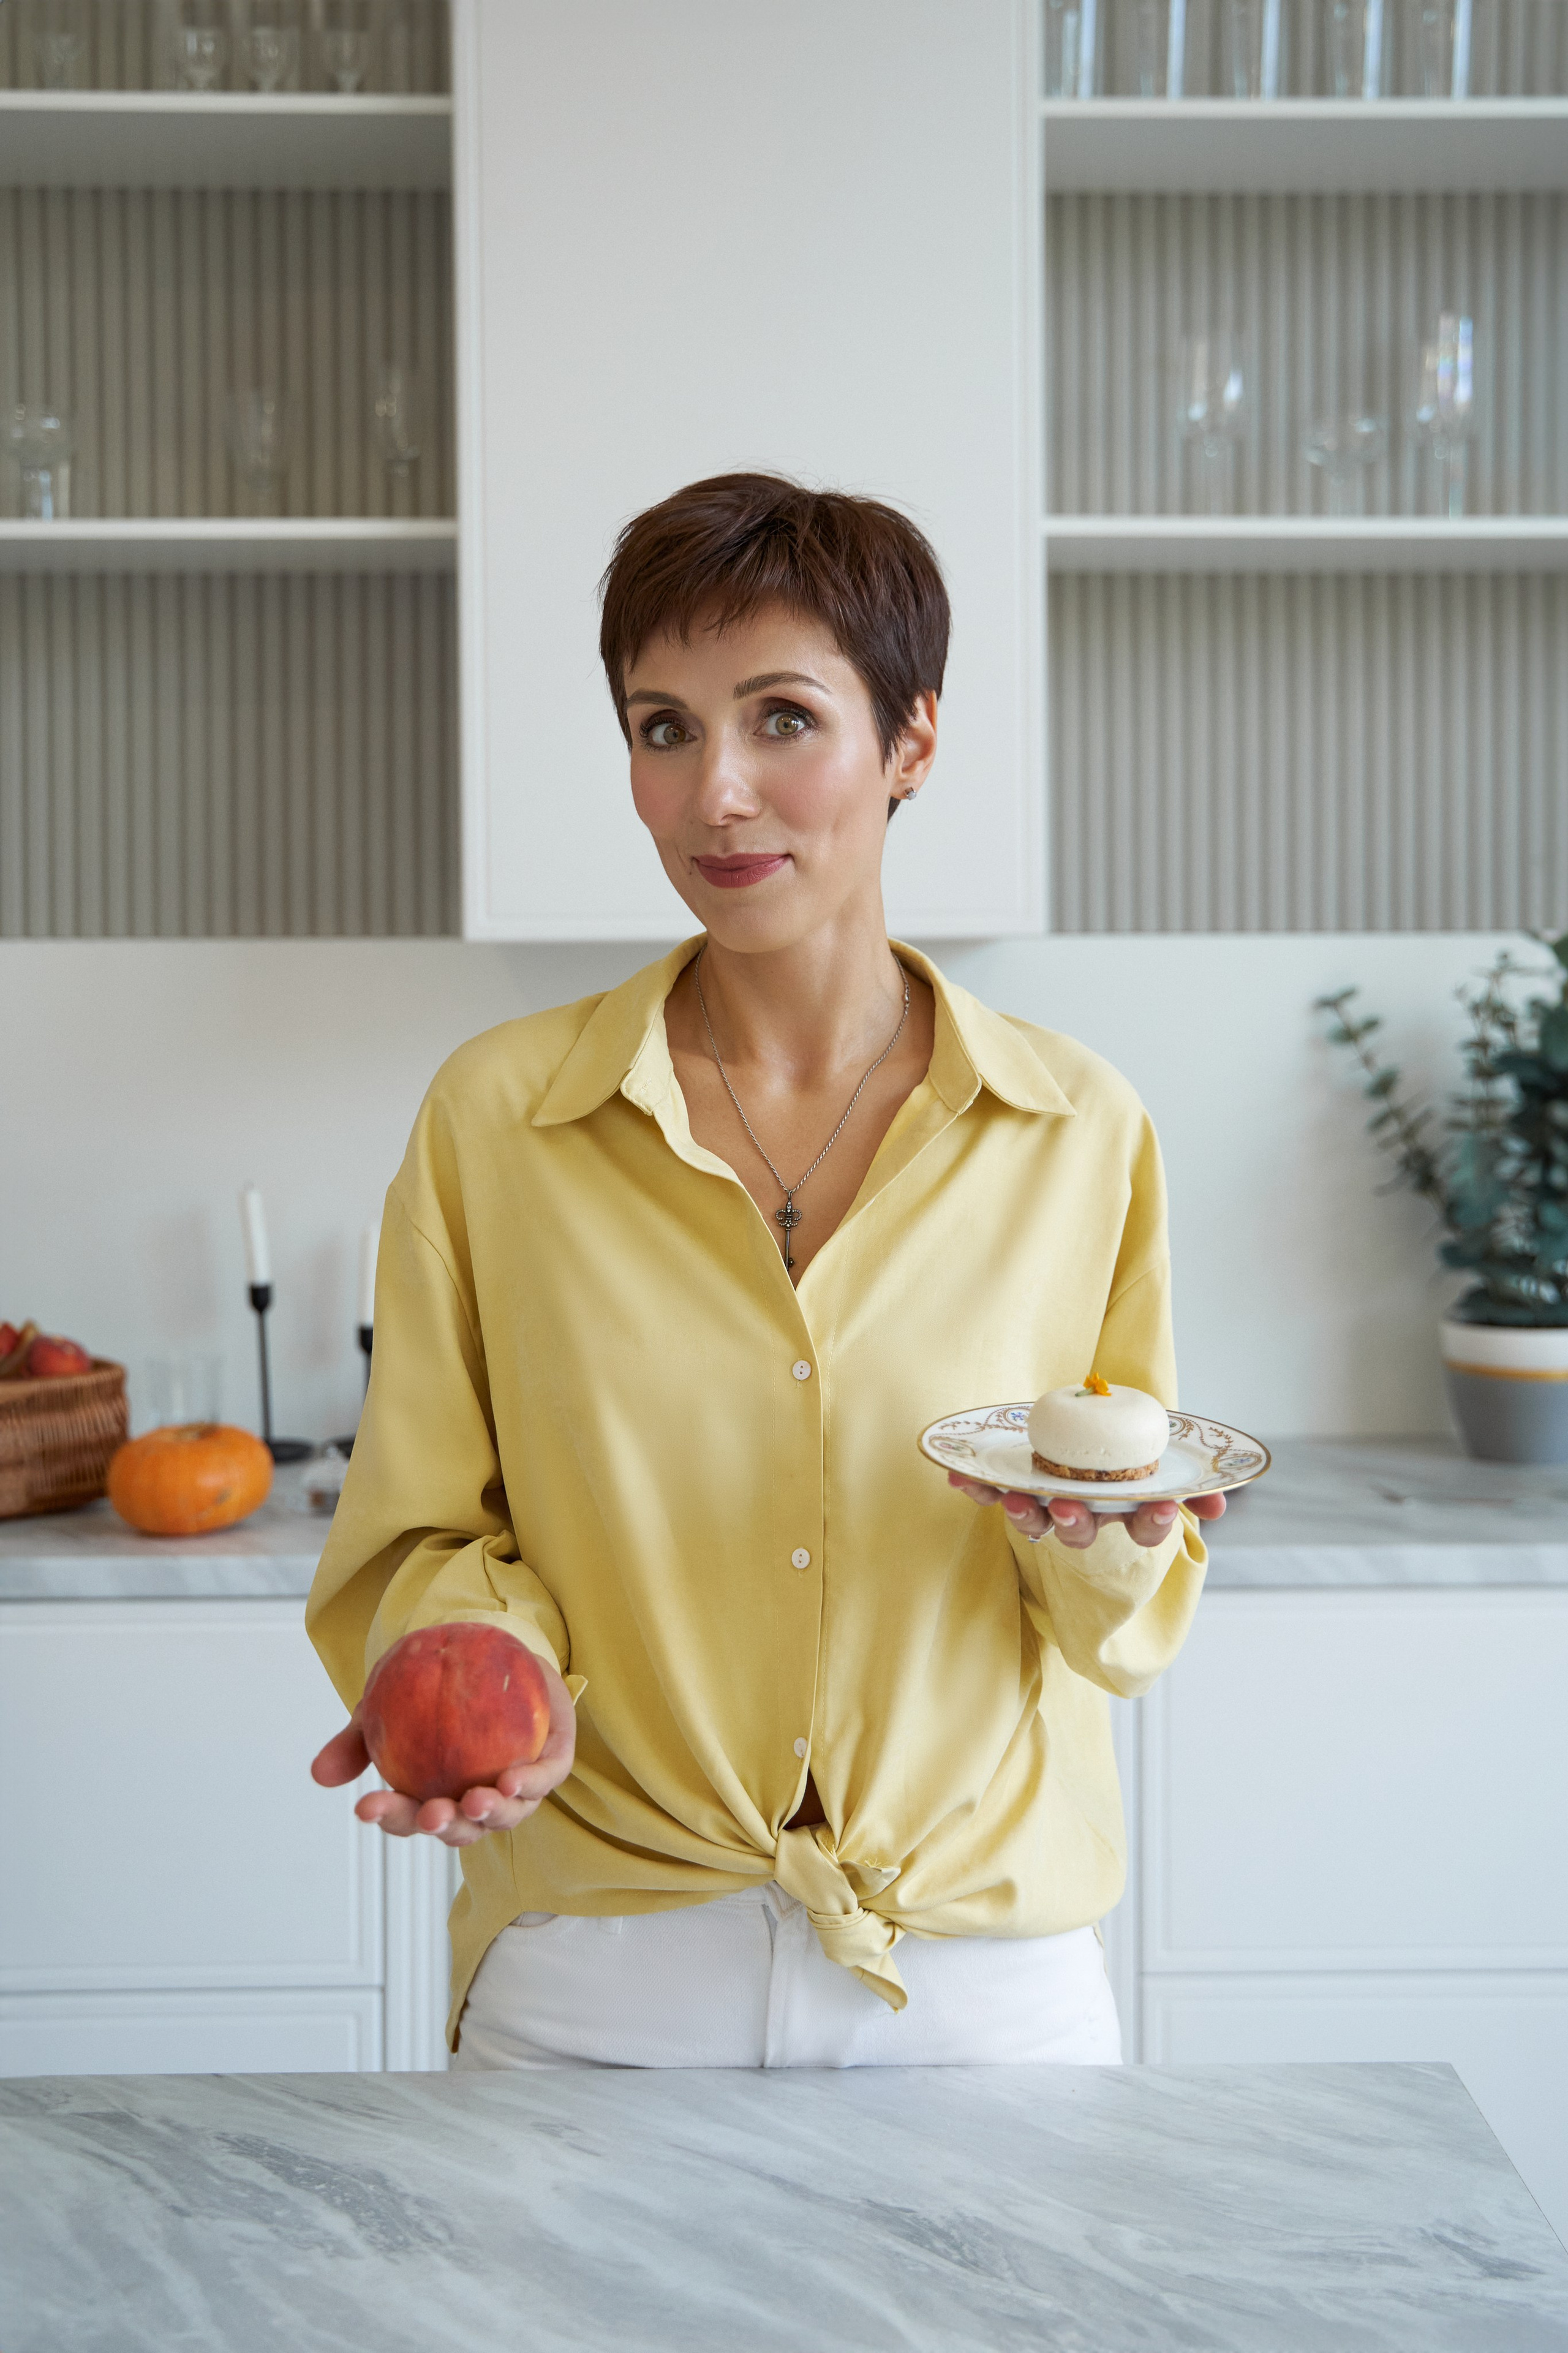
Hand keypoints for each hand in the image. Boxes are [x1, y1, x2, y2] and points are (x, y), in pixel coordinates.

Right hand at [310, 1654, 576, 1847]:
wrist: (494, 1653)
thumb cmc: (439, 1692)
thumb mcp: (388, 1709)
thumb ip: (358, 1740)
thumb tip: (319, 1773)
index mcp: (438, 1797)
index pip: (410, 1818)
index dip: (390, 1818)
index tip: (365, 1806)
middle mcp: (478, 1802)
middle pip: (459, 1829)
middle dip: (442, 1826)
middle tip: (428, 1814)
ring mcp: (517, 1788)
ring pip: (505, 1815)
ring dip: (488, 1813)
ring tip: (473, 1801)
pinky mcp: (551, 1762)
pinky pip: (544, 1779)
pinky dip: (529, 1784)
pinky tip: (511, 1780)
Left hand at [948, 1469, 1226, 1551]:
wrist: (1087, 1453)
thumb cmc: (1129, 1468)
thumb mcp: (1166, 1471)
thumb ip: (1192, 1486)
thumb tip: (1220, 1503)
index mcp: (1126, 1514)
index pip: (1144, 1530)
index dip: (1151, 1522)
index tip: (1159, 1509)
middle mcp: (1087, 1519)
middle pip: (1081, 1532)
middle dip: (1075, 1523)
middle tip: (1068, 1508)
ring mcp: (1049, 1510)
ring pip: (1037, 1520)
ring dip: (1025, 1513)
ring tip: (1013, 1499)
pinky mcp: (1016, 1495)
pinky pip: (995, 1494)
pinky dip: (976, 1488)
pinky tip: (957, 1477)